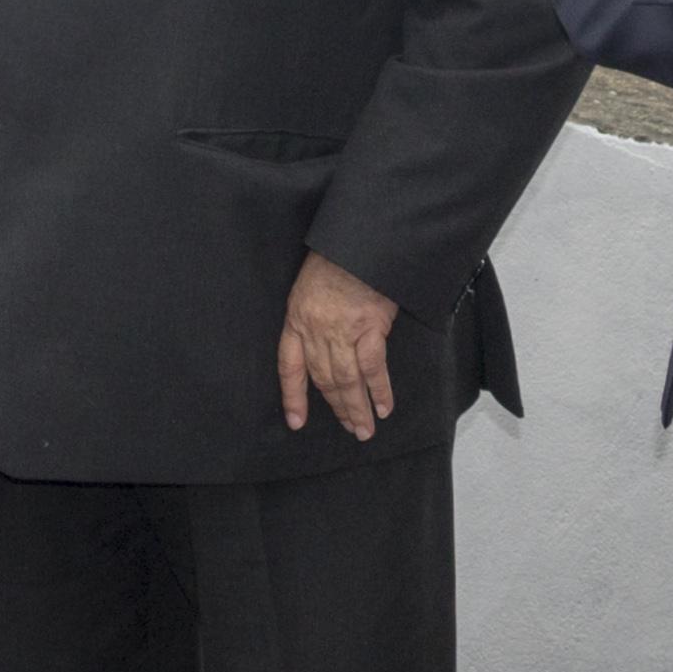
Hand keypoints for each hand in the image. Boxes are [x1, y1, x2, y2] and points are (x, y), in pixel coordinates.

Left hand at [275, 251, 401, 439]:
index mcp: (296, 318)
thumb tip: (327, 349)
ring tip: (364, 429)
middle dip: (336, 407)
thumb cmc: (336, 259)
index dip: (293, 396)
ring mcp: (343, 330)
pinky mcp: (370, 327)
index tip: (295, 421)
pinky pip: (373, 368)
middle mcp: (316, 330)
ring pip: (347, 380)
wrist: (359, 242)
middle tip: (349, 429)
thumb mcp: (309, 287)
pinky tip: (383, 407)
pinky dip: (379, 390)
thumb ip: (313, 319)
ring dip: (357, 408)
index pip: (289, 366)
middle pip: (323, 379)